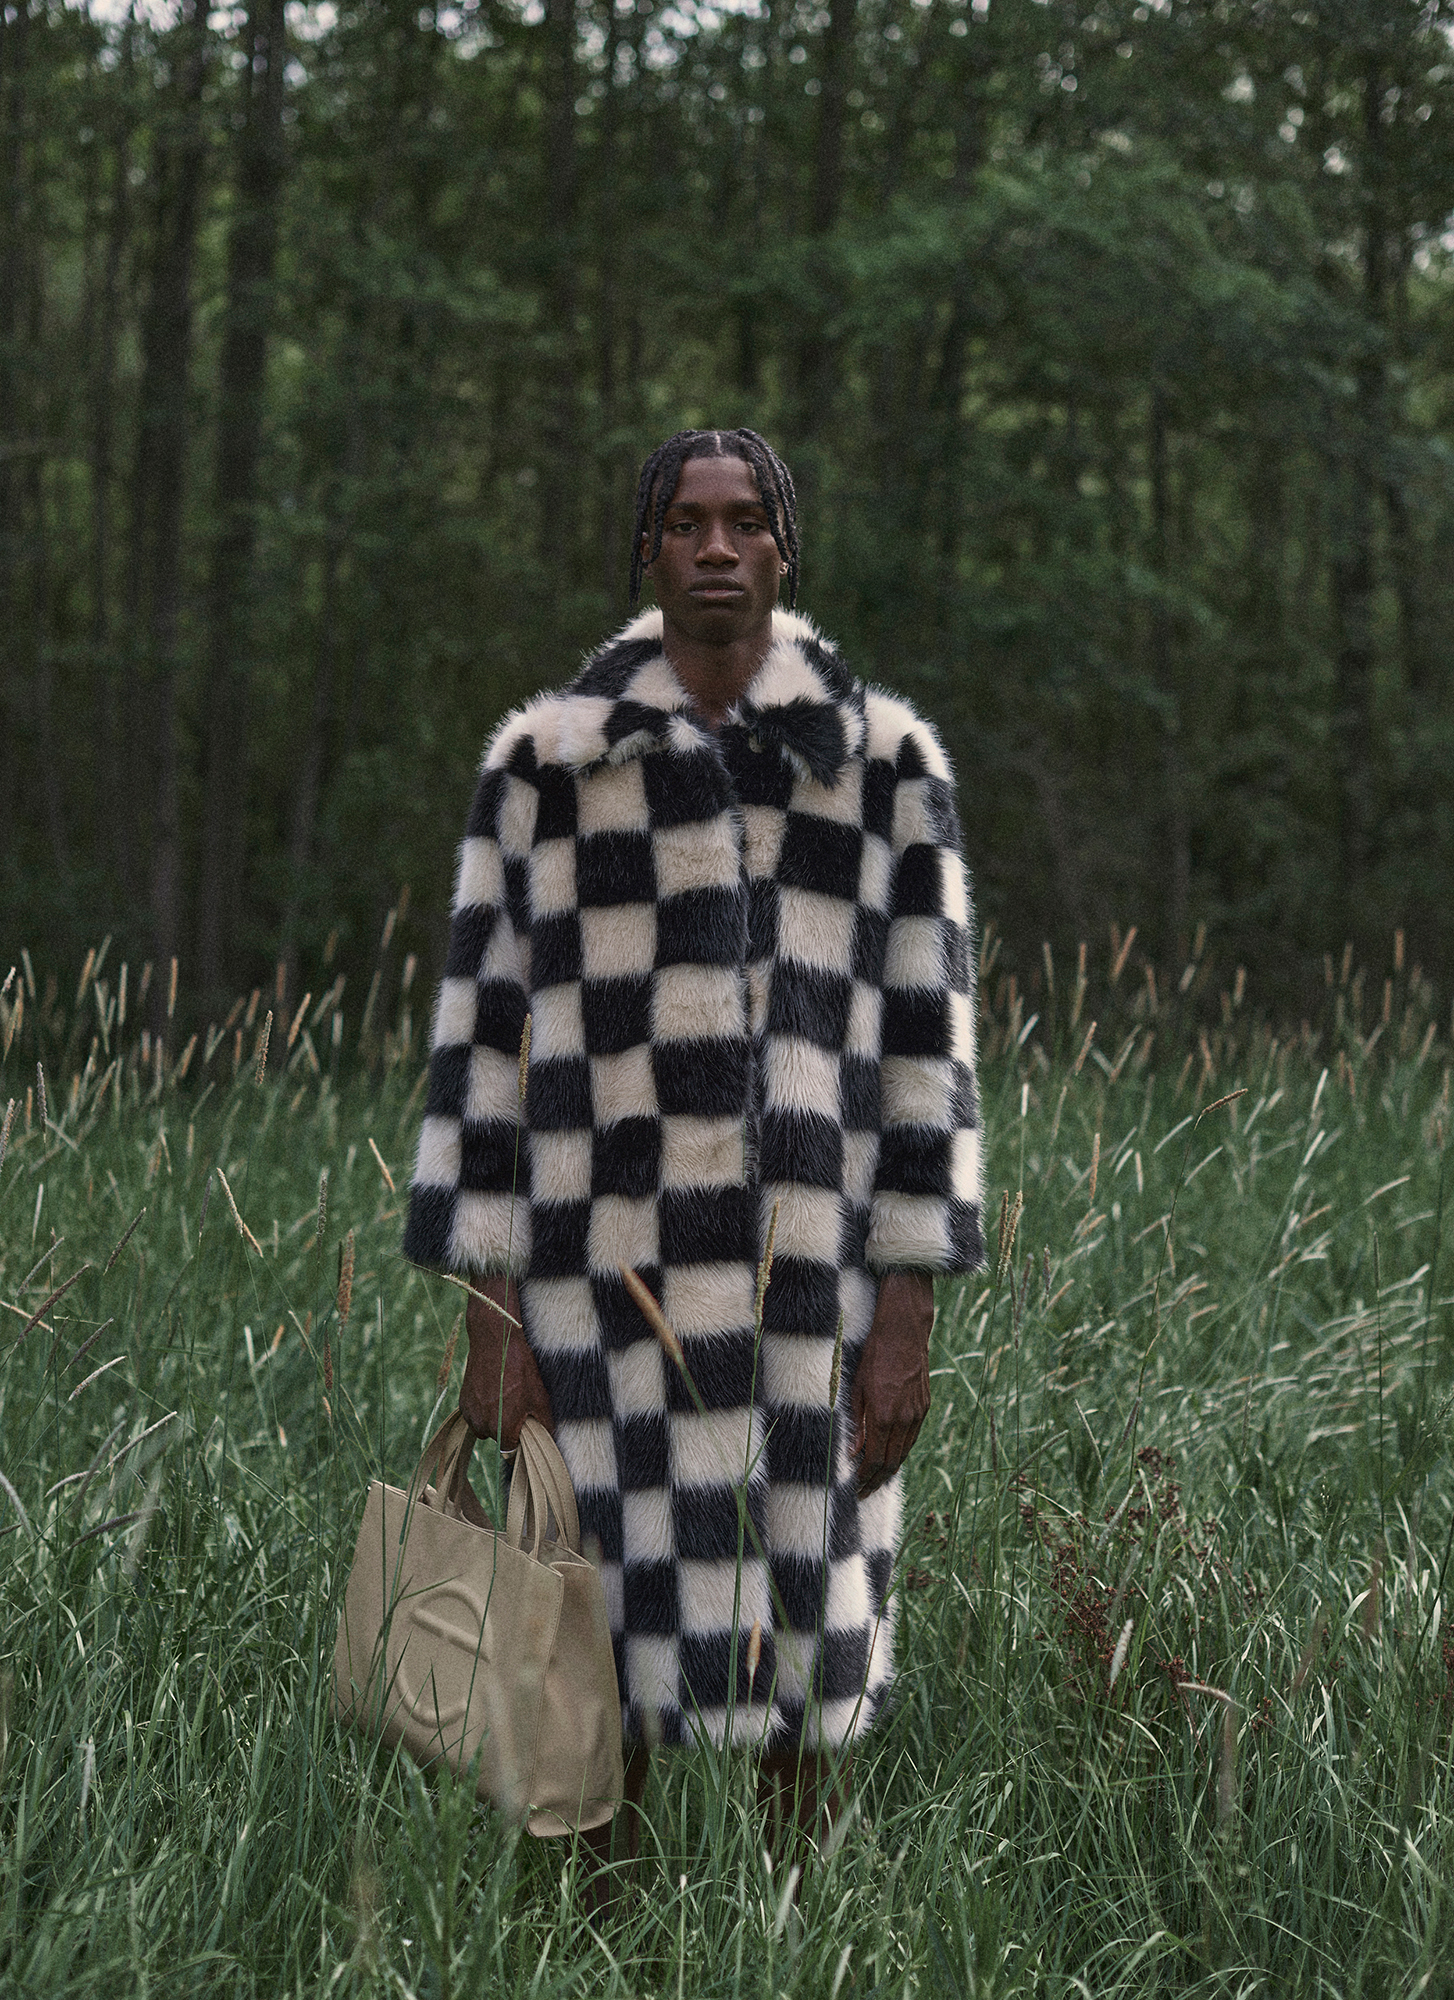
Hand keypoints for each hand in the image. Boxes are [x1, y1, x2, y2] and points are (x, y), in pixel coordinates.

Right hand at [461, 1275, 553, 1446]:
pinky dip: (483, 1409)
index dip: (520, 1442)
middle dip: (507, 1428)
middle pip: (497, 1439)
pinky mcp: (463, 1402)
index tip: (525, 1431)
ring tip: (504, 1397)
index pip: (511, 1451)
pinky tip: (493, 1391)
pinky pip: (474, 1415)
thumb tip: (548, 1437)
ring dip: (493, 1420)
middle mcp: (482, 1425)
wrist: (495, 1342)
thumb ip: (544, 1423)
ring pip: (484, 1428)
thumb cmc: (520, 1369)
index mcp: (502, 1428)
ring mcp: (470, 1414)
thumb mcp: (540, 1397)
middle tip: (517, 1406)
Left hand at [849, 1270, 933, 1497]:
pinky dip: (901, 1450)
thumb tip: (854, 1451)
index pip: (875, 1460)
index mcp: (884, 1416)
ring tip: (876, 1478)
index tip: (856, 1487)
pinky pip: (912, 1437)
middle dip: (877, 1480)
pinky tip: (891, 1454)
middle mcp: (904, 1419)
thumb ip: (858, 1423)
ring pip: (904, 1451)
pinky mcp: (924, 1406)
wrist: (903, 1333)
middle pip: (892, 1462)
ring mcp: (917, 1413)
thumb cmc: (874, 1357)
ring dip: (890, 1468)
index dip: (865, 1477)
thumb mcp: (858, 1388)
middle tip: (865, 1491)